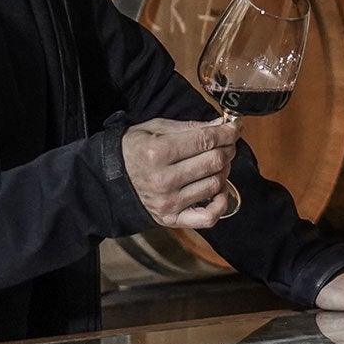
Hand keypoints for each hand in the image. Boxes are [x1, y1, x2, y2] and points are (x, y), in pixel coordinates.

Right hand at [122, 118, 238, 229]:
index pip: (206, 140)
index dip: (227, 132)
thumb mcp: (155, 128)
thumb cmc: (133, 150)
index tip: (234, 127)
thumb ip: (190, 127)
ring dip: (224, 171)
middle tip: (226, 143)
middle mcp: (164, 179)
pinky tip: (218, 191)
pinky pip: (208, 217)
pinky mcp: (172, 218)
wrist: (109, 179)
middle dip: (228, 148)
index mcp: (158, 152)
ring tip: (216, 163)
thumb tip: (221, 125)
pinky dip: (220, 204)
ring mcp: (169, 202)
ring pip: (216, 184)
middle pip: (215, 161)